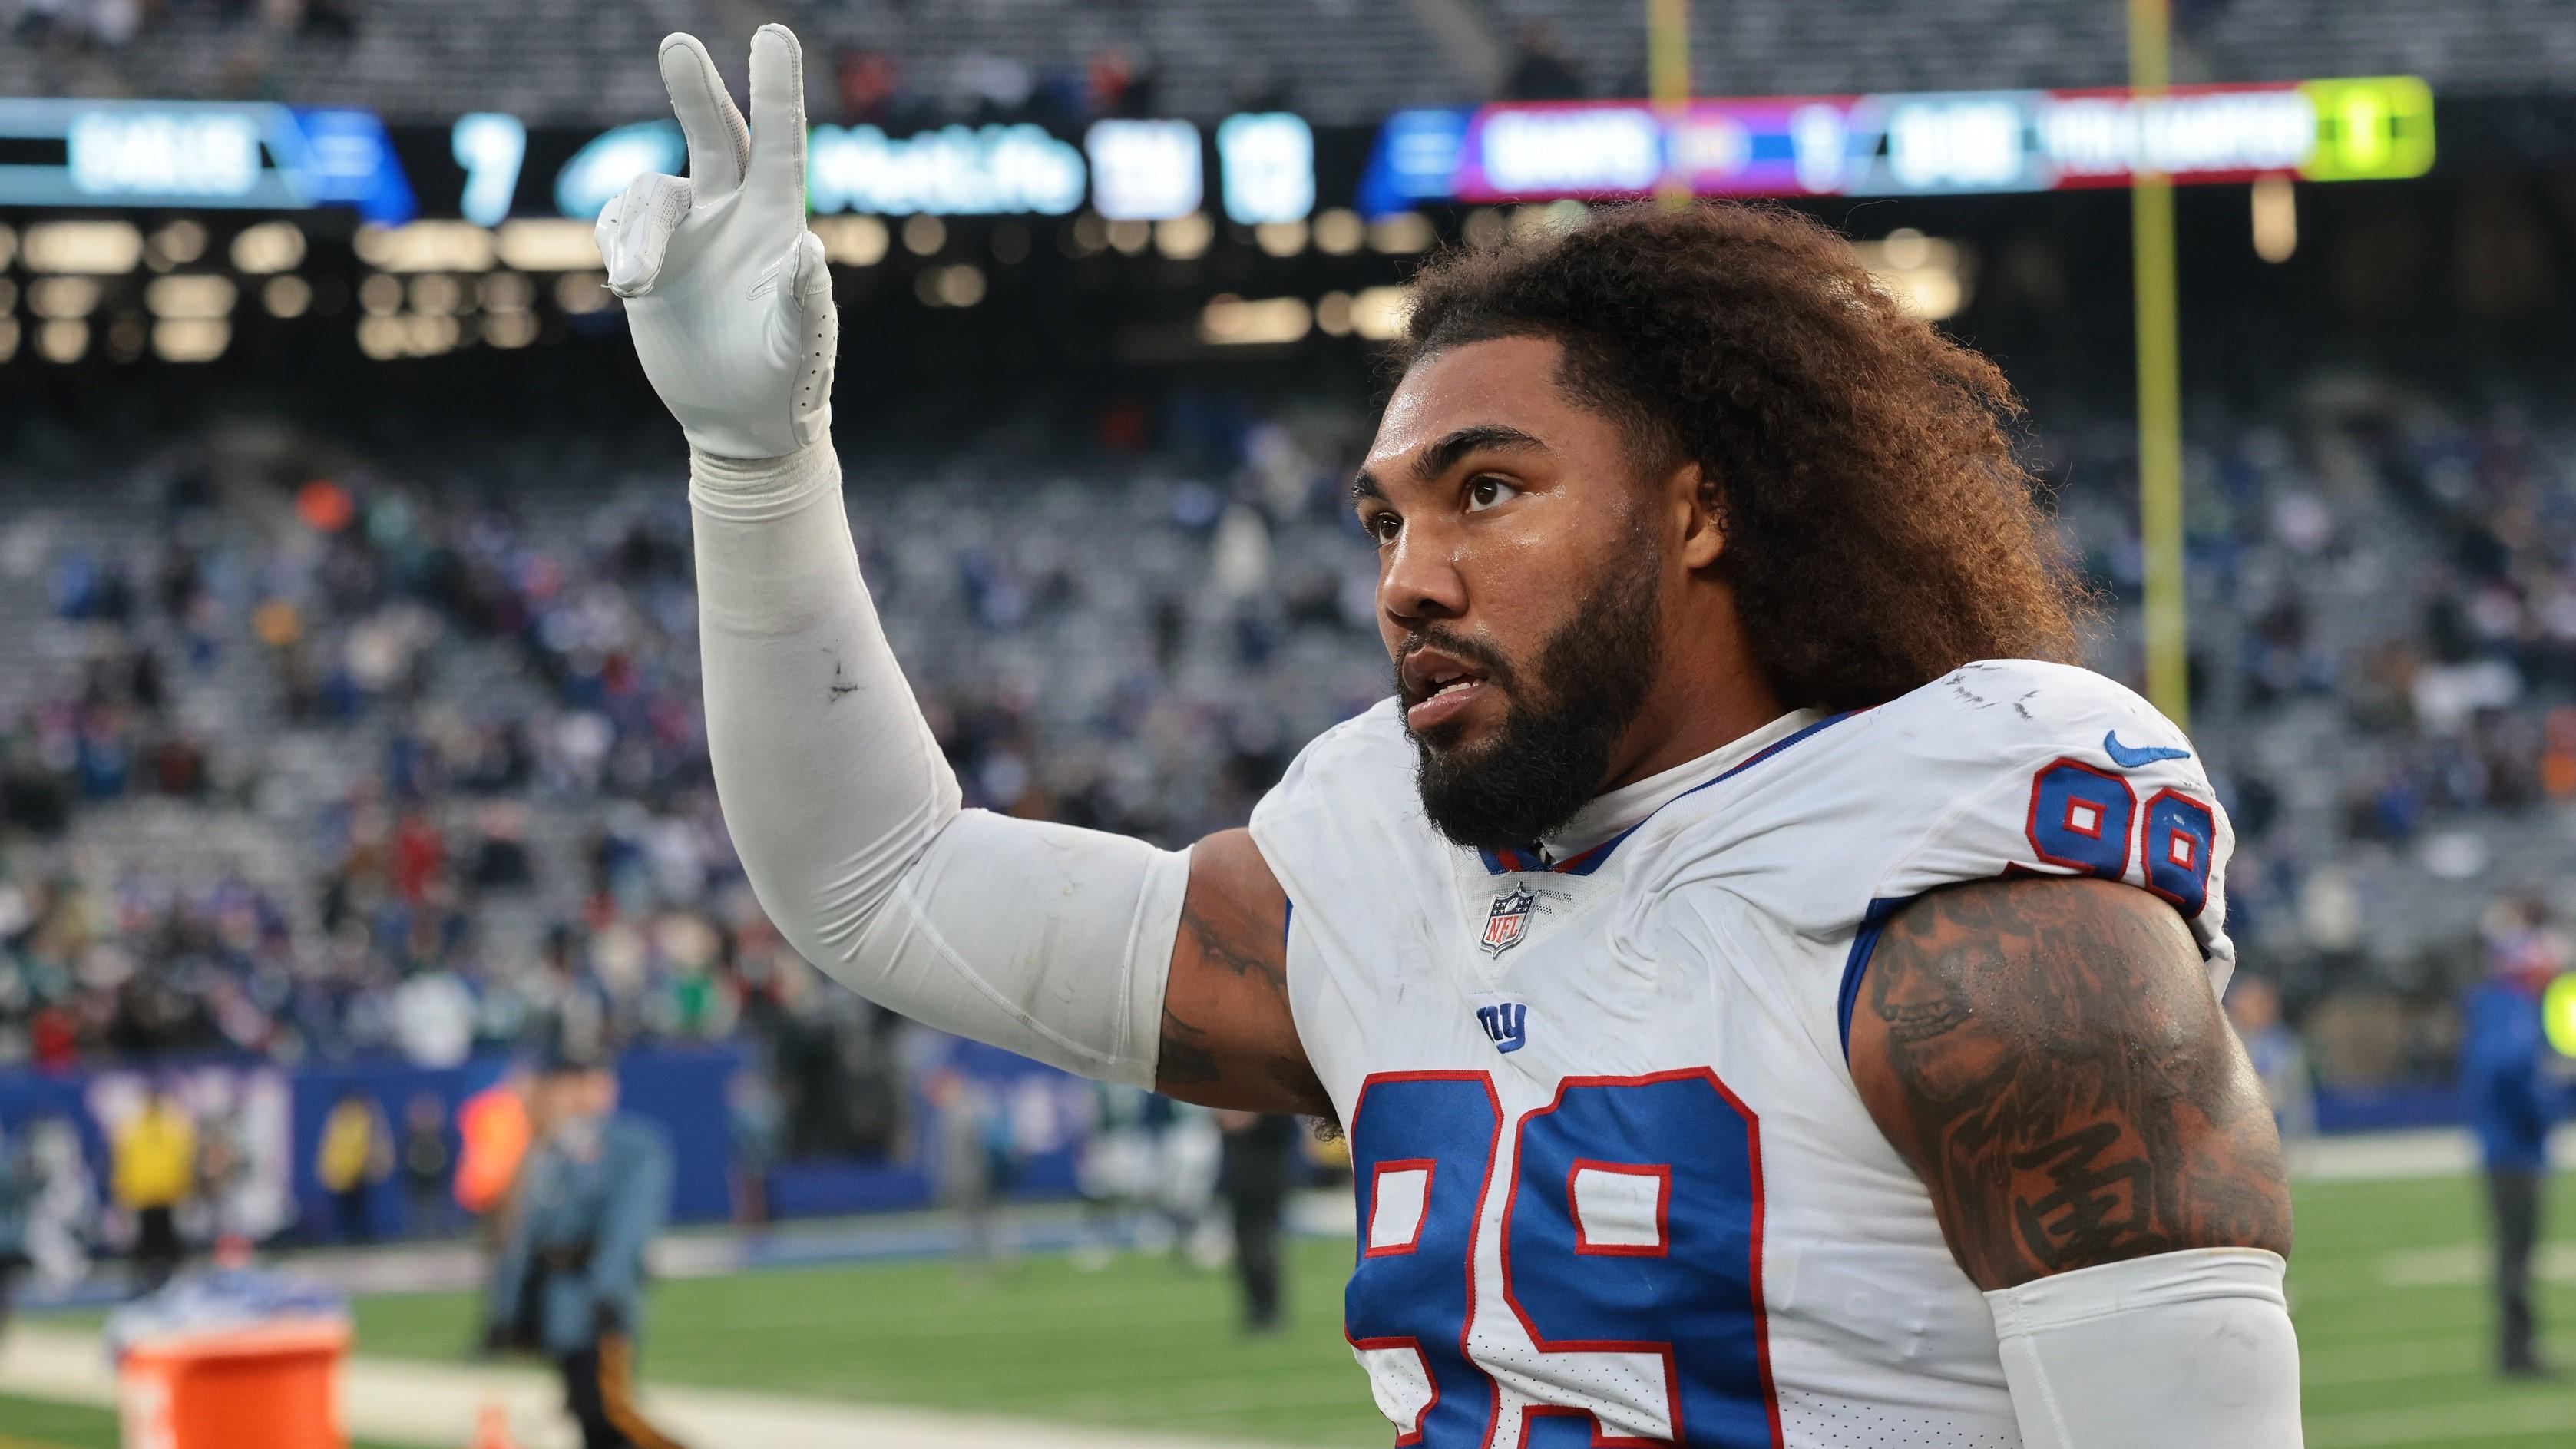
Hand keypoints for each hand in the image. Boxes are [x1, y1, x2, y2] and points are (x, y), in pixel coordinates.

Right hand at [596, 25, 835, 460]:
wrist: (739, 419)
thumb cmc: (787, 380)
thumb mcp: (801, 347)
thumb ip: (806, 304)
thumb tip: (807, 252)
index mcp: (778, 224)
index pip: (779, 144)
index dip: (777, 90)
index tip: (772, 35)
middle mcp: (732, 214)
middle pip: (713, 135)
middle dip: (696, 90)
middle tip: (679, 46)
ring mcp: (688, 233)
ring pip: (649, 190)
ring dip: (639, 229)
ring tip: (636, 282)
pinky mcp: (647, 258)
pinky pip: (616, 223)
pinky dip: (617, 244)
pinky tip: (631, 288)